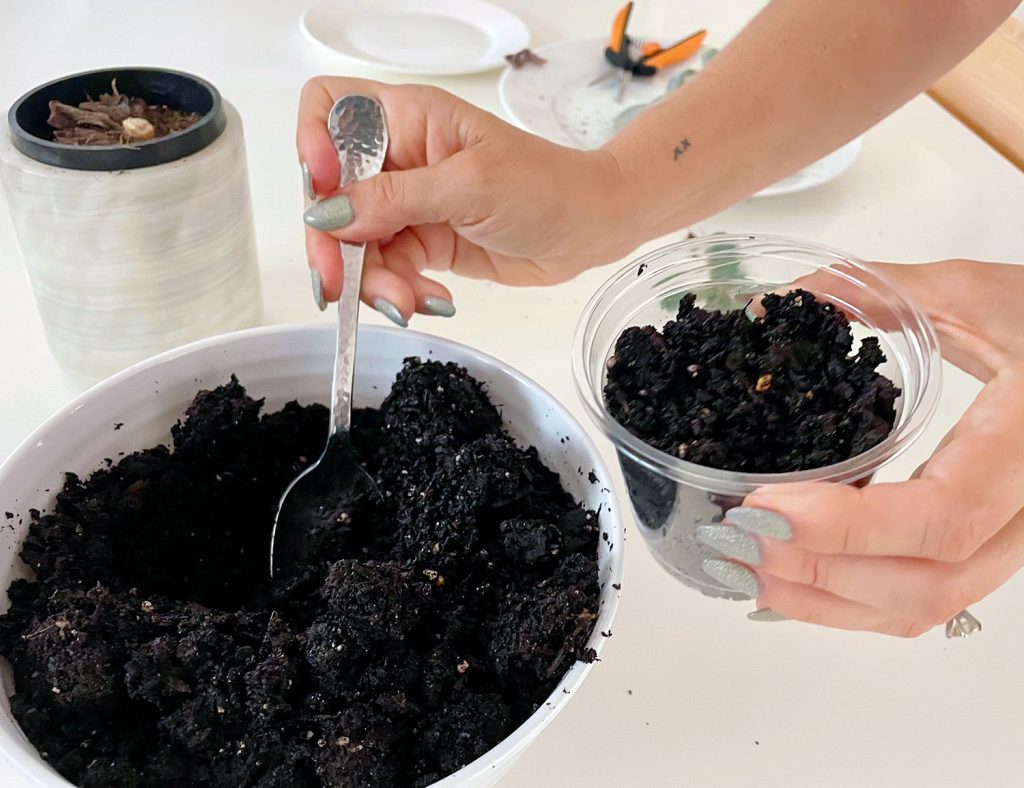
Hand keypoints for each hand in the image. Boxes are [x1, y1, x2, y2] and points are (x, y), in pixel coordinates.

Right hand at [296, 77, 631, 320]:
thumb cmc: (546, 186)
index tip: (326, 193)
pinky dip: (397, 291)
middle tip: (339, 287)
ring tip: (406, 303)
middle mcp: (401, 158)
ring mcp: (410, 203)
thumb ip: (396, 200)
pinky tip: (427, 301)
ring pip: (356, 242)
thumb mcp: (470, 186)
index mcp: (409, 119)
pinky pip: (387, 270)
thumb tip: (329, 215)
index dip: (314, 145)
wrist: (591, 228)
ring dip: (371, 280)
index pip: (329, 108)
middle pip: (331, 194)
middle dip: (334, 243)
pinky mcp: (423, 242)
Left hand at [701, 260, 1023, 635]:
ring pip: (925, 606)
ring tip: (743, 568)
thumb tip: (770, 305)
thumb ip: (874, 292)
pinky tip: (788, 582)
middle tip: (735, 539)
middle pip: (926, 581)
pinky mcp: (991, 545)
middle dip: (817, 571)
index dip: (846, 526)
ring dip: (823, 600)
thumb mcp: (970, 292)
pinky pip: (926, 598)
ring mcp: (1015, 538)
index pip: (944, 514)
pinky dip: (849, 603)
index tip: (762, 504)